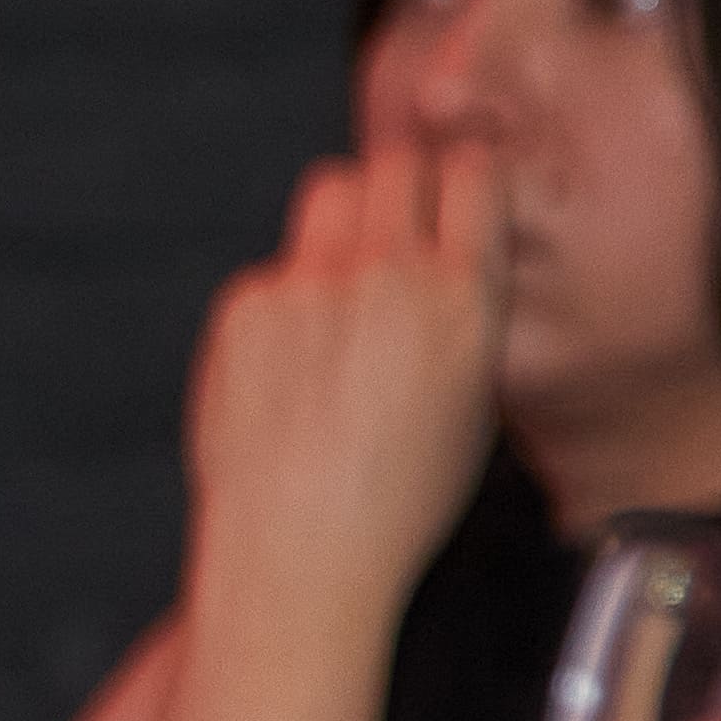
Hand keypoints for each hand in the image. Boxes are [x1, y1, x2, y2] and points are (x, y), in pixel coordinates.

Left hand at [180, 137, 512, 614]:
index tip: (451, 200)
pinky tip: (286, 365)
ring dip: (343, 217)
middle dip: (399, 188)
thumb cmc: (394, 503)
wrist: (297, 555)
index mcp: (463, 301)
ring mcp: (311, 286)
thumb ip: (466, 314)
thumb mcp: (474, 406)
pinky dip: (284, 298)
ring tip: (341, 281)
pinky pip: (273, 268)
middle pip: (396, 164)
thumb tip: (452, 253)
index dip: (462, 181)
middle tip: (392, 233)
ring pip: (330, 190)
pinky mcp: (246, 305)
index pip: (474, 172)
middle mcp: (389, 277)